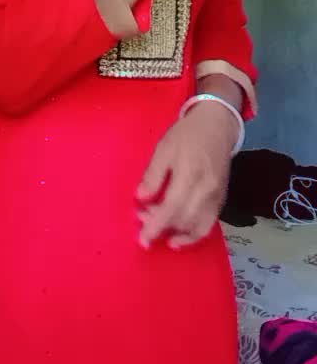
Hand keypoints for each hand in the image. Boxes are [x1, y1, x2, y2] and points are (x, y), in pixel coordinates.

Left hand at [136, 103, 236, 249]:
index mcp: (189, 174)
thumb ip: (153, 175)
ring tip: (159, 228)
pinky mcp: (221, 199)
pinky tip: (179, 236)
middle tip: (143, 219)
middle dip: (161, 227)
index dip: (155, 225)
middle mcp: (206, 189)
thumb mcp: (163, 148)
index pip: (171, 208)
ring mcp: (216, 196)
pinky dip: (194, 234)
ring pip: (198, 227)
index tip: (142, 238)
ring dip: (176, 233)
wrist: (216, 125)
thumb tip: (141, 198)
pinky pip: (209, 224)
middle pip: (183, 220)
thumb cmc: (186, 135)